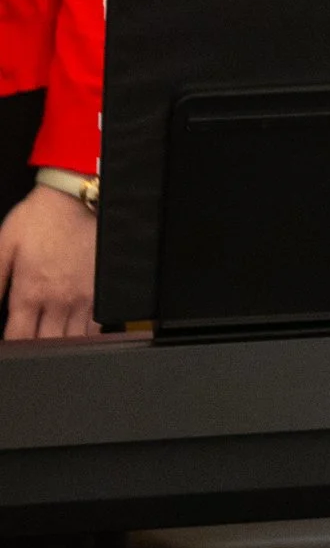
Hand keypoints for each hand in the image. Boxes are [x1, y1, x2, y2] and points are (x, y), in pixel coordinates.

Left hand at [0, 183, 97, 339]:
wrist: (77, 197)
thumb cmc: (39, 218)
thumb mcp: (4, 246)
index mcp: (30, 292)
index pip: (18, 338)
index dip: (11, 348)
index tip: (9, 346)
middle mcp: (59, 299)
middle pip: (46, 344)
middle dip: (35, 350)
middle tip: (29, 347)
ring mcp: (84, 297)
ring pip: (73, 340)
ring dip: (60, 346)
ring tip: (50, 344)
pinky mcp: (102, 291)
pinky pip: (95, 326)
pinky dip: (84, 336)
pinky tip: (75, 334)